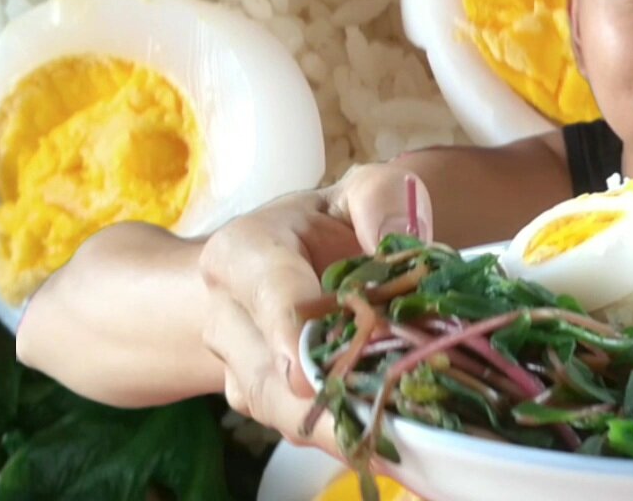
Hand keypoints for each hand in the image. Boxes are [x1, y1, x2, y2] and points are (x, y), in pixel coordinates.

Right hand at [198, 163, 433, 457]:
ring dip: (336, 427)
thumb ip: (381, 197)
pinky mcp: (266, 406)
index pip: (266, 294)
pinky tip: (384, 439)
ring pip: (282, 412)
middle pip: (268, 375)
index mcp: (242, 255)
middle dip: (322, 401)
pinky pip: (300, 427)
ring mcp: (241, 370)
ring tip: (389, 438)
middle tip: (373, 418)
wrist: (282, 268)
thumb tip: (404, 237)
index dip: (288, 331)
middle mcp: (228, 318)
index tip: (307, 372)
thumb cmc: (324, 228)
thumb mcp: (354, 194)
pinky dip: (342, 434)